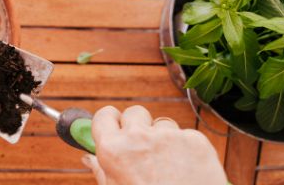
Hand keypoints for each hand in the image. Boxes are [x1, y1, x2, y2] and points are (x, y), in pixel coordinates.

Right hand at [81, 105, 226, 184]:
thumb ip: (101, 170)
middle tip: (143, 148)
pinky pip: (186, 135)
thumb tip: (88, 158)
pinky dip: (186, 148)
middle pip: (135, 112)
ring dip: (164, 138)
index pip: (104, 115)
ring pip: (163, 124)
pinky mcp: (195, 141)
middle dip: (138, 126)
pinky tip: (186, 169)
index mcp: (113, 150)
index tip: (116, 128)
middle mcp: (139, 137)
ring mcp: (169, 136)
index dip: (111, 122)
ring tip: (168, 166)